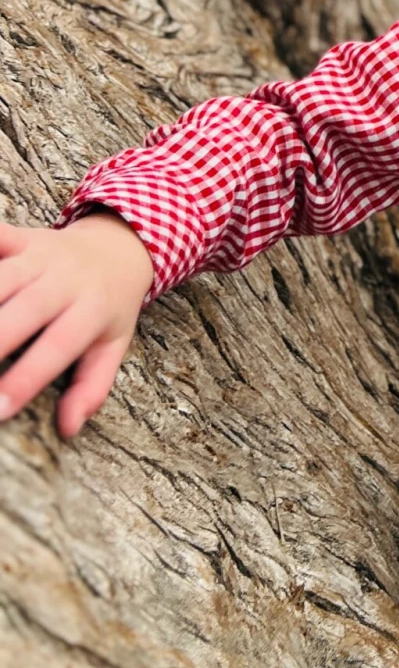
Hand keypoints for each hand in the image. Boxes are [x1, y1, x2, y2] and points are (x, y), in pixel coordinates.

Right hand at [0, 211, 154, 434]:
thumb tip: (69, 429)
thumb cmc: (107, 308)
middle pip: (24, 310)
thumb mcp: (111, 347)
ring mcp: (40, 255)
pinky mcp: (20, 238)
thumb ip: (91, 388)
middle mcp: (65, 281)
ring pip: (2, 278)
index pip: (57, 348)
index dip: (25, 380)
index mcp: (91, 311)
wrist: (118, 247)